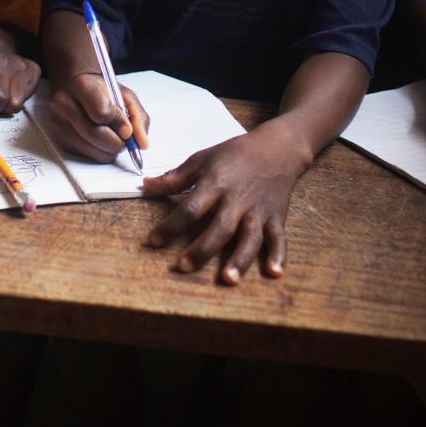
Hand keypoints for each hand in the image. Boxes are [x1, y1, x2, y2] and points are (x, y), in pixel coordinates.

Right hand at [41, 71, 148, 162]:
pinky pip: (84, 155)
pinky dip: (98, 152)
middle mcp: (65, 104)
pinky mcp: (58, 138)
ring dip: (109, 150)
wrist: (75, 85)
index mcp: (82, 85)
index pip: (102, 113)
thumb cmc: (102, 90)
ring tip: (114, 138)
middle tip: (125, 139)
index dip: (119, 123)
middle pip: (96, 135)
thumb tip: (142, 144)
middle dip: (117, 142)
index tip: (127, 128)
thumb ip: (138, 118)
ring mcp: (58, 122)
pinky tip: (101, 141)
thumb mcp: (125, 95)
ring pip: (91, 149)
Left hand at [143, 125, 301, 284]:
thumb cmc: (236, 153)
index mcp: (216, 183)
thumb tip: (146, 185)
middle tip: (182, 267)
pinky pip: (279, 238)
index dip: (170, 226)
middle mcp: (237, 200)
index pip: (190, 208)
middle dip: (201, 249)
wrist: (278, 147)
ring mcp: (258, 210)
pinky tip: (274, 273)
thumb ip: (175, 177)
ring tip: (229, 279)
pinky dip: (279, 255)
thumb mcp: (203, 159)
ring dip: (240, 259)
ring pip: (250, 238)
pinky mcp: (276, 217)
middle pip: (219, 228)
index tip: (153, 241)